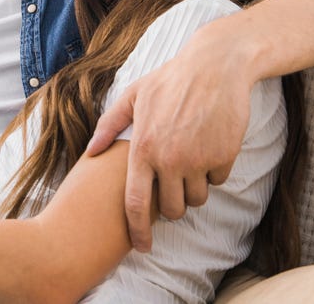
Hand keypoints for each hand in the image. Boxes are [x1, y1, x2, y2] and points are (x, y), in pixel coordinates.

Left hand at [85, 25, 252, 252]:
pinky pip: (218, 181)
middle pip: (171, 209)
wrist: (215, 67)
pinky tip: (209, 146)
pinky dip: (214, 171)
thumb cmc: (170, 80)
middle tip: (173, 185)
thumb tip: (90, 151)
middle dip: (173, 204)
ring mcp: (198, 160)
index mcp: (142, 148)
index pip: (135, 203)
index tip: (142, 246)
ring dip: (194, 188)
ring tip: (191, 161)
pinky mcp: (223, 156)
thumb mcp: (134, 96)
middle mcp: (169, 159)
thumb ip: (109, 125)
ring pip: (197, 199)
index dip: (138, 231)